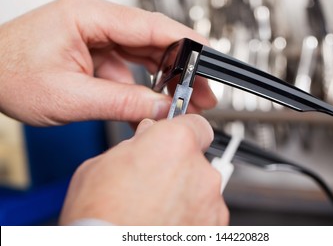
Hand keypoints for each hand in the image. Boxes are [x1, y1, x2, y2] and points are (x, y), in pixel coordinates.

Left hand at [0, 0, 216, 125]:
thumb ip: (122, 102)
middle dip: (182, 67)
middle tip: (202, 92)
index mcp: (88, 14)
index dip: (187, 43)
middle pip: (154, 38)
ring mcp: (96, 31)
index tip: (210, 59)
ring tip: (183, 98)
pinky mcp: (94, 46)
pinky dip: (143, 81)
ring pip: (144, 51)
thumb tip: (161, 107)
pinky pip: (128, 61)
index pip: (151, 25)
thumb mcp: (70, 97)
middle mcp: (95, 17)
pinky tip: (151, 98)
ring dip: (165, 76)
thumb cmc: (8, 75)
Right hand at [59, 114, 228, 224]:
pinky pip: (205, 211)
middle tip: (152, 180)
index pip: (195, 123)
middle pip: (195, 157)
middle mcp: (200, 170)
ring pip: (200, 186)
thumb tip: (144, 136)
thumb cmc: (100, 217)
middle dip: (177, 165)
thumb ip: (133, 144)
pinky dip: (190, 215)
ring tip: (155, 207)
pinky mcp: (214, 226)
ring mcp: (210, 201)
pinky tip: (164, 221)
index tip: (173, 137)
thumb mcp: (101, 165)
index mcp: (175, 143)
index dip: (181, 131)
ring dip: (184, 192)